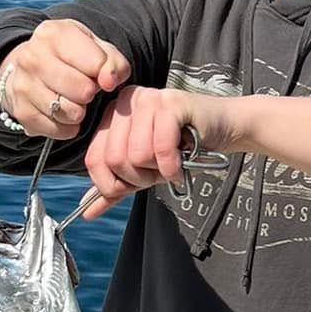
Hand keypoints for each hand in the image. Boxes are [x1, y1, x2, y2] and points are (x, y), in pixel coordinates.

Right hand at [0, 19, 129, 138]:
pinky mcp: (21, 111)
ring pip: (71, 112)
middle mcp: (32, 56)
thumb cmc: (72, 57)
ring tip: (73, 99)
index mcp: (53, 33)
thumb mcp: (96, 48)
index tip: (98, 72)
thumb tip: (110, 81)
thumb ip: (113, 62)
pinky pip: (58, 129)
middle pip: (83, 90)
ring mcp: (22, 84)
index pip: (97, 63)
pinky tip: (62, 113)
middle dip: (91, 92)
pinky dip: (67, 127)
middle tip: (84, 87)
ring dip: (79, 111)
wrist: (31, 68)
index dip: (105, 73)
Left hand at [82, 87, 236, 216]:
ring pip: (136, 155)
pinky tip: (180, 166)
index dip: (112, 183)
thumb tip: (87, 212)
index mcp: (113, 113)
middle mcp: (127, 101)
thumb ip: (115, 188)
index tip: (135, 184)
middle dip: (139, 178)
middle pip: (114, 159)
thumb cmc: (182, 147)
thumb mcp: (143, 170)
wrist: (223, 128)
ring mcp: (149, 99)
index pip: (94, 158)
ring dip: (158, 172)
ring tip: (171, 164)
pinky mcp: (171, 104)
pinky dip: (172, 167)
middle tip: (158, 174)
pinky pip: (160, 148)